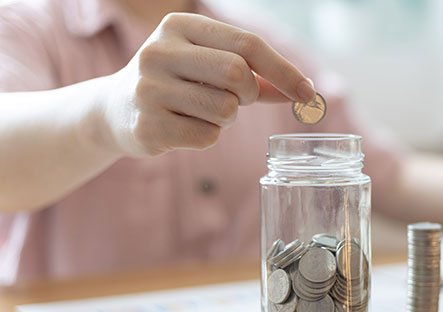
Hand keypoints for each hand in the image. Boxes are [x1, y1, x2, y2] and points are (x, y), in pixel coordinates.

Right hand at [99, 13, 315, 156]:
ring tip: (202, 111)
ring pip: (225, 110)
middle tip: (238, 99)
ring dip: (227, 118)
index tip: (308, 93)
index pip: (247, 44)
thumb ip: (256, 75)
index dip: (284, 70)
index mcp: (179, 25)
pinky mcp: (148, 126)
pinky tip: (184, 127)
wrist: (114, 110)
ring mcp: (149, 89)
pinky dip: (208, 136)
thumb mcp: (210, 66)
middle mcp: (159, 51)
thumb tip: (305, 92)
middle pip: (238, 74)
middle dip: (250, 93)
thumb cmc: (177, 83)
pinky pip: (207, 136)